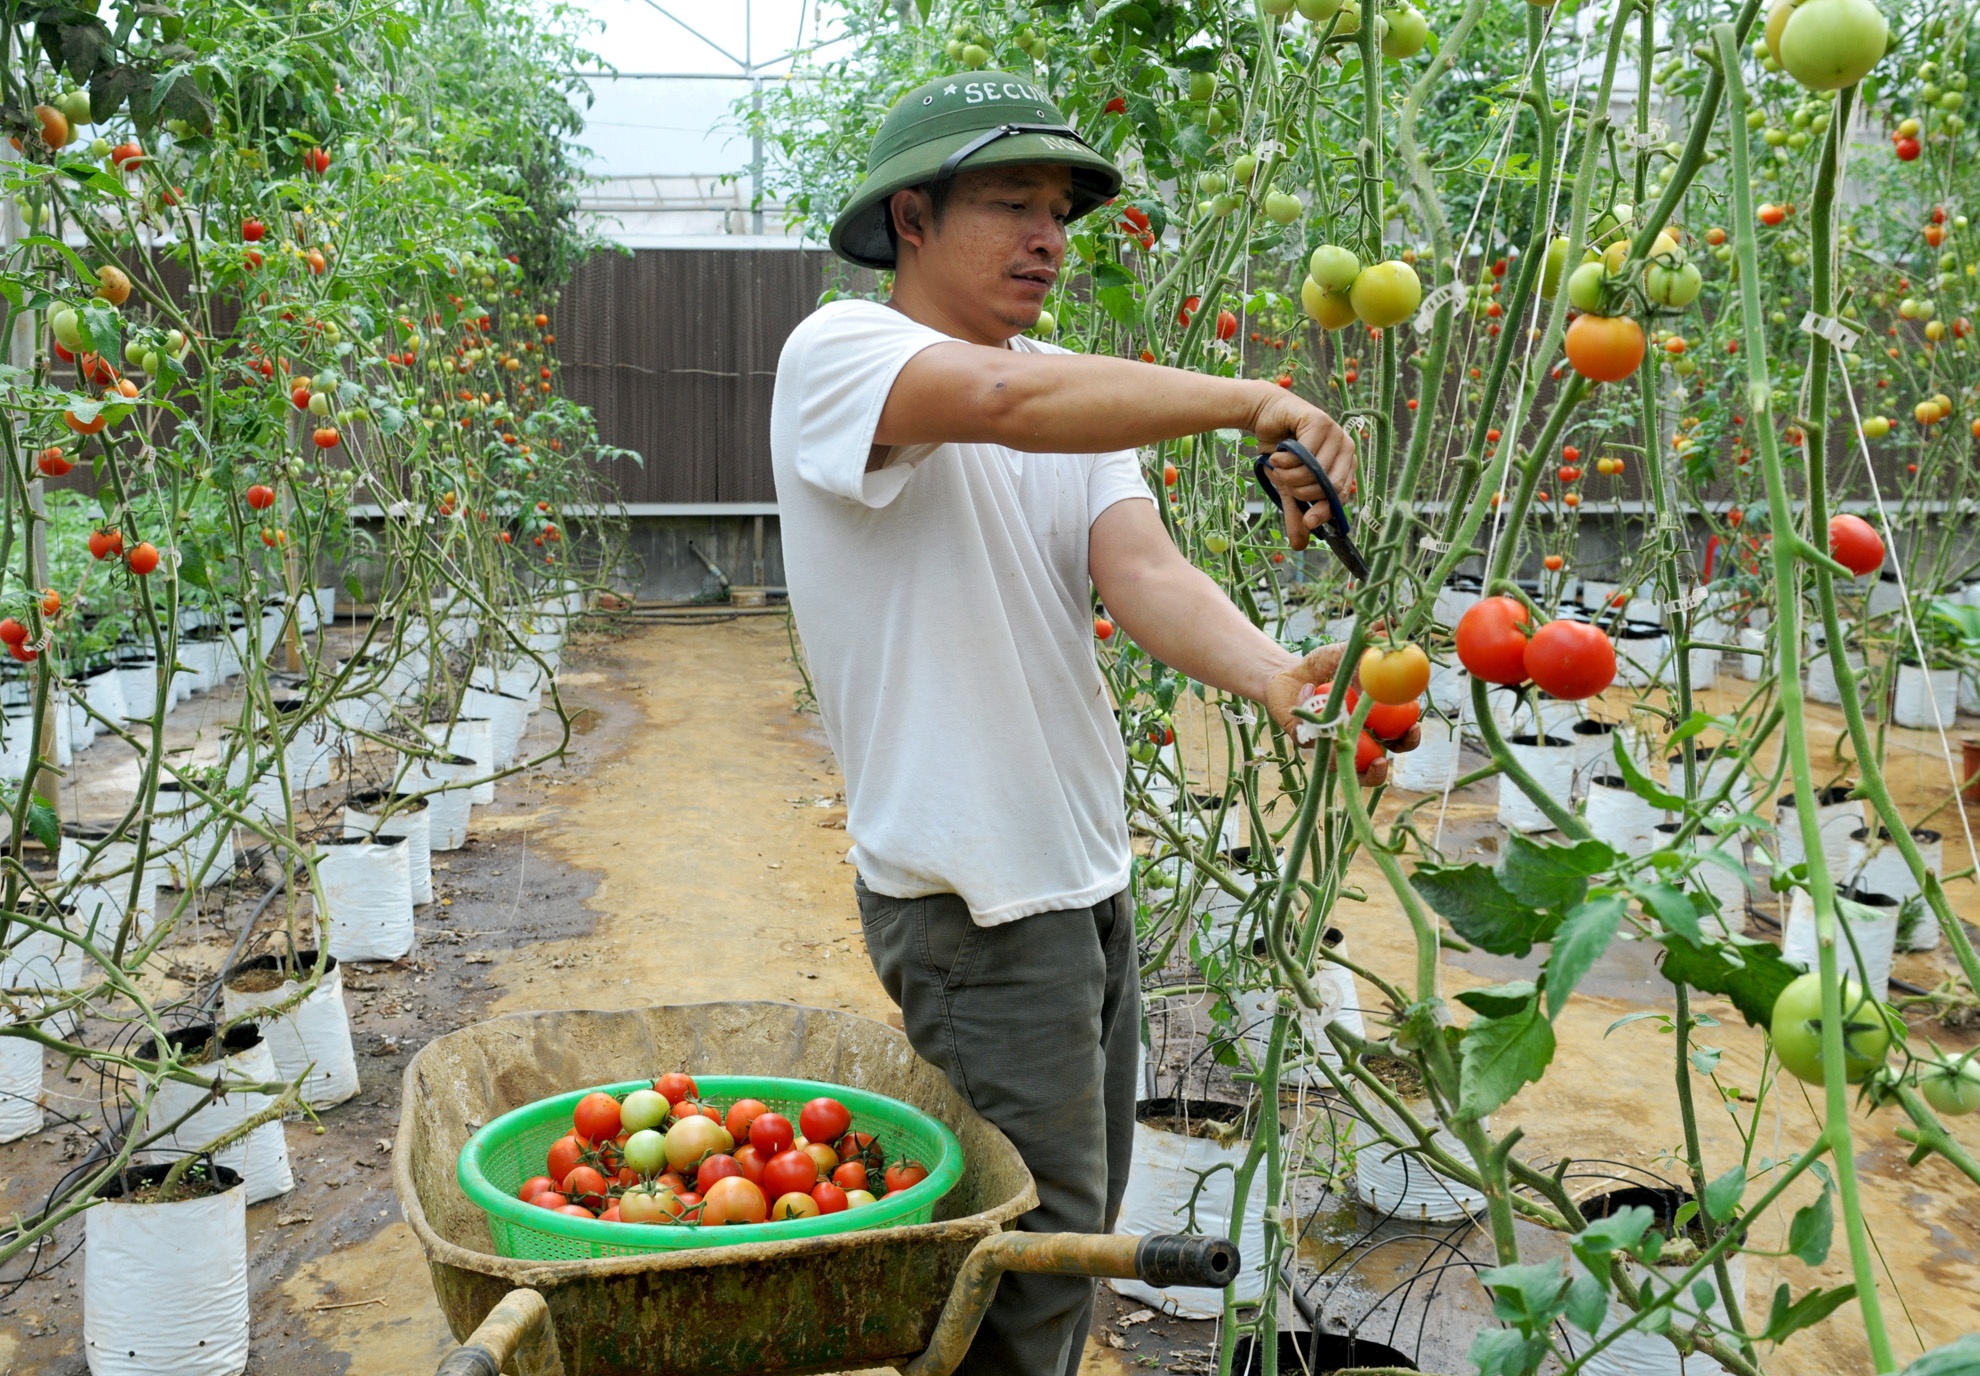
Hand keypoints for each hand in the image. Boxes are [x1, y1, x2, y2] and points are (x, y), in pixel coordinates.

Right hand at [1247, 387, 1355, 551]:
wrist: (1266, 419)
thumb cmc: (1282, 452)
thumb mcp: (1289, 488)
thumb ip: (1297, 513)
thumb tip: (1300, 545)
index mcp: (1345, 465)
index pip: (1340, 496)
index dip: (1324, 511)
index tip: (1308, 521)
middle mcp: (1345, 448)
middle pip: (1327, 485)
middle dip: (1300, 491)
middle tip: (1284, 481)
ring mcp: (1335, 433)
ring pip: (1313, 471)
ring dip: (1288, 474)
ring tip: (1278, 465)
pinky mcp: (1319, 421)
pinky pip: (1303, 452)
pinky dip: (1284, 459)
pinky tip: (1277, 454)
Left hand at [1264, 642, 1421, 786]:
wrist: (1286, 671)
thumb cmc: (1322, 665)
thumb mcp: (1344, 654)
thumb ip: (1366, 648)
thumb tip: (1391, 631)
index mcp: (1372, 720)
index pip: (1397, 738)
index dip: (1408, 738)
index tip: (1413, 727)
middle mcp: (1353, 738)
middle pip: (1373, 765)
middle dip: (1380, 770)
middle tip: (1382, 761)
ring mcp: (1328, 743)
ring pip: (1342, 765)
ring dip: (1345, 764)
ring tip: (1343, 748)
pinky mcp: (1304, 740)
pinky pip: (1309, 735)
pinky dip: (1310, 712)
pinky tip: (1308, 689)